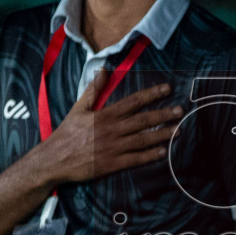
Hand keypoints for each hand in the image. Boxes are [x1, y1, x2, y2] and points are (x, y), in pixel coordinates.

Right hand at [39, 71, 181, 182]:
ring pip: (143, 140)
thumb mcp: (78, 109)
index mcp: (105, 115)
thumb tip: (103, 70)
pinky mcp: (112, 164)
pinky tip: (163, 152)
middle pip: (143, 120)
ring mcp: (113, 148)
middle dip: (164, 114)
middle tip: (180, 111)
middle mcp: (112, 130)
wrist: (55, 159)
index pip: (133, 101)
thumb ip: (93, 90)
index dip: (152, 94)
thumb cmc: (67, 134)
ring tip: (178, 130)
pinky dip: (150, 156)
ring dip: (162, 135)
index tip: (167, 89)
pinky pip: (135, 159)